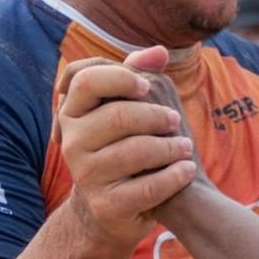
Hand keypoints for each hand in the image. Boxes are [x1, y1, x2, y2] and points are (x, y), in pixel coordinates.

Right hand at [56, 48, 196, 249]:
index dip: (120, 77)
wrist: (117, 206)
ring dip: (172, 147)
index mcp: (73, 112)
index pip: (85, 79)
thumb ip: (140, 75)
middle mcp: (72, 142)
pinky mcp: (105, 205)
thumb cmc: (127, 144)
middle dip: (157, 116)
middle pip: (119, 115)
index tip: (146, 86)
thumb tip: (159, 52)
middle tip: (175, 120)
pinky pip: (148, 187)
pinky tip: (187, 169)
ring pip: (137, 150)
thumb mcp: (130, 107)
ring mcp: (85, 176)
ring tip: (186, 148)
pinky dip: (175, 176)